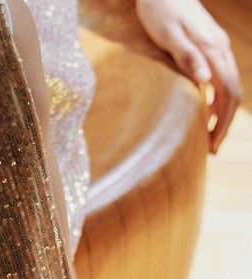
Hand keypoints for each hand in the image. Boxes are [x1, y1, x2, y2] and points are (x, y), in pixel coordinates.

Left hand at [135, 0, 241, 152]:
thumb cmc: (160, 10)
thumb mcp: (169, 35)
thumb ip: (187, 57)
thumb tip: (204, 81)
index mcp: (214, 50)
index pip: (228, 94)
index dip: (223, 123)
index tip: (212, 147)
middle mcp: (220, 50)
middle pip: (232, 94)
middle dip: (224, 124)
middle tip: (211, 151)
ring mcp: (215, 48)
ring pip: (228, 88)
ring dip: (221, 115)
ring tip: (208, 139)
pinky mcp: (208, 48)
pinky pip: (219, 80)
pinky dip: (215, 101)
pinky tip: (203, 114)